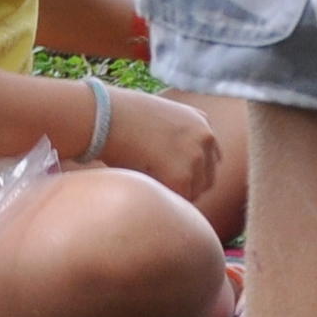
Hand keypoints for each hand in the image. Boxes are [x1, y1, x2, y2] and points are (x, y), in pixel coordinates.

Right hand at [101, 85, 221, 200]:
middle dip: (187, 188)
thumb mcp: (160, 116)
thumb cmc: (121, 117)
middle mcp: (205, 137)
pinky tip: (145, 188)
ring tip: (149, 185)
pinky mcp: (182, 176)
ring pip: (194, 192)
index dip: (193, 174)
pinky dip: (164, 200)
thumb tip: (171, 160)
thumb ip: (177, 136)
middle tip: (159, 189)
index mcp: (202, 122)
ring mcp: (196, 157)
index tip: (173, 180)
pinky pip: (179, 201)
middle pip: (207, 179)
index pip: (211, 160)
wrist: (106, 116)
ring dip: (174, 195)